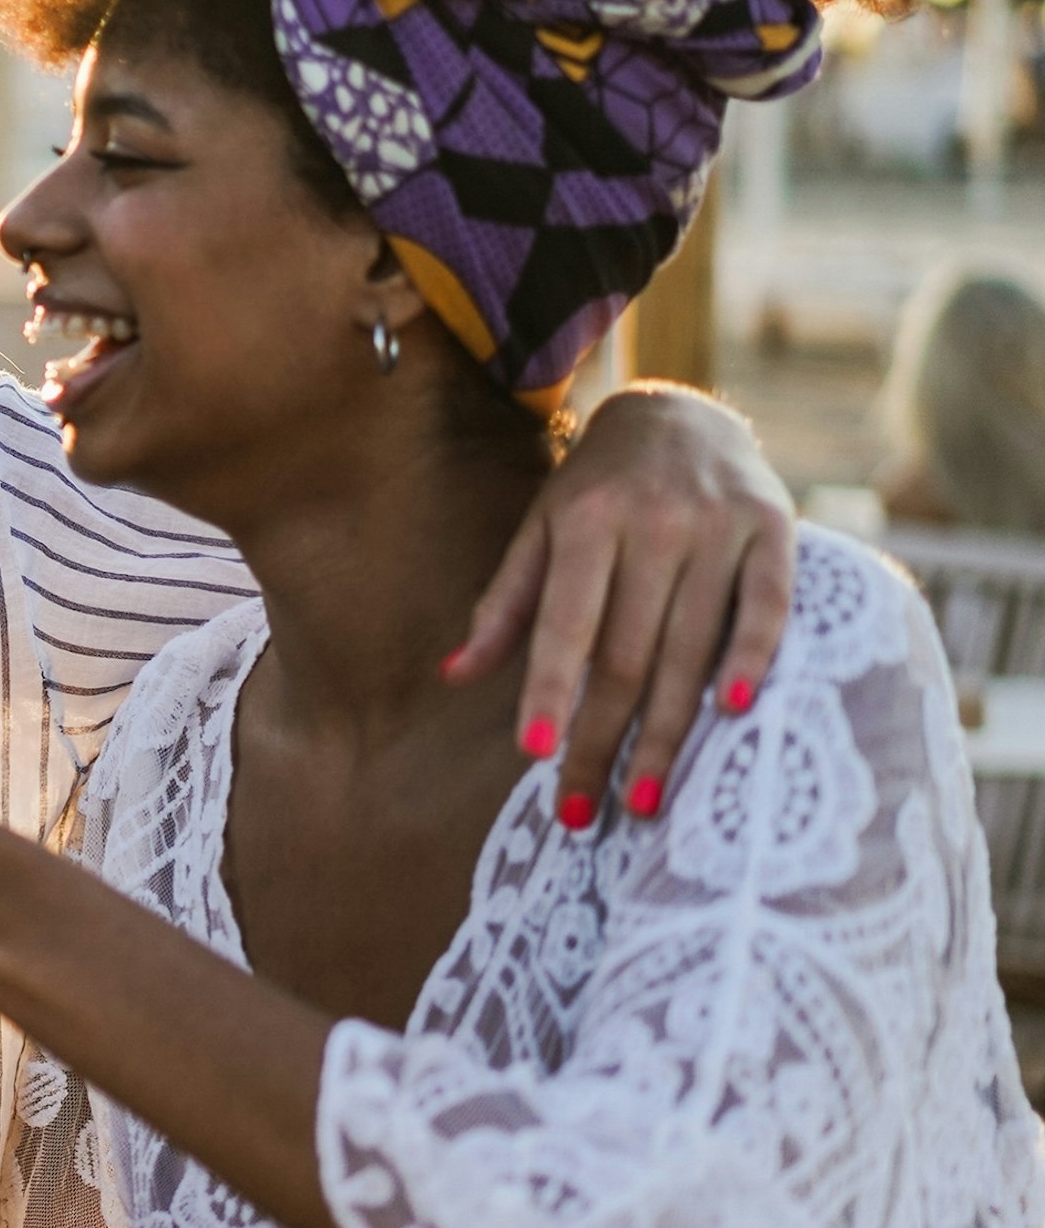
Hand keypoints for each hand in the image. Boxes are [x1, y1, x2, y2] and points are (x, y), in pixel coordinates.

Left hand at [444, 382, 795, 823]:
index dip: (550, 691)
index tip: (535, 755)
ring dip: (671, 732)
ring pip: (692, 647)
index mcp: (586, 521)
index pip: (565, 625)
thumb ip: (504, 604)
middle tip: (586, 811)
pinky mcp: (774, 531)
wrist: (679, 415)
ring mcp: (719, 527)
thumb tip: (453, 675)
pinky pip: (767, 607)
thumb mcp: (539, 531)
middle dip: (604, 738)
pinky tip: (733, 713)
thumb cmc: (595, 490)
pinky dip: (752, 658)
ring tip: (647, 797)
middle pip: (628, 653)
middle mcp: (654, 523)